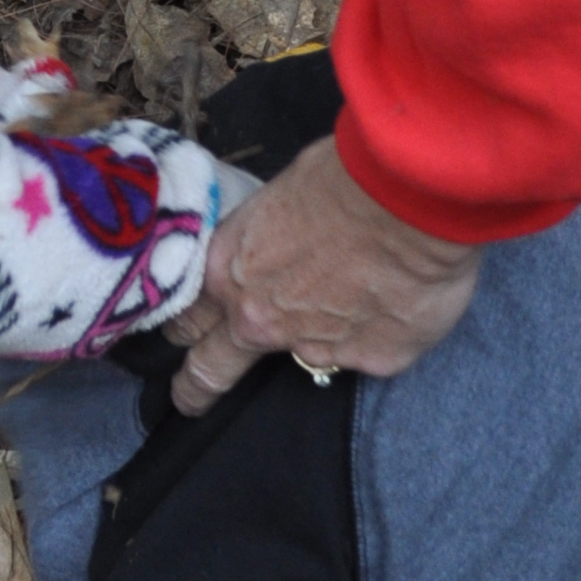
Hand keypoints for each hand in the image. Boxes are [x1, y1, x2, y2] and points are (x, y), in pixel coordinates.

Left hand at [170, 132, 479, 416]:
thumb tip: (287, 258)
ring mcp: (315, 348)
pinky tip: (396, 298)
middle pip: (211, 367)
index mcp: (227, 271)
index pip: (186, 316)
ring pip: (302, 357)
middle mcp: (260, 320)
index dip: (182, 329)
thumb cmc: (338, 179)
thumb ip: (270, 247)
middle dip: (195, 387)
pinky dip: (379, 329)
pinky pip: (370, 350)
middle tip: (187, 401)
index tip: (178, 341)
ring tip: (338, 315)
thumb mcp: (277, 204)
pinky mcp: (372, 361)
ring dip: (312, 340)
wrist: (402, 199)